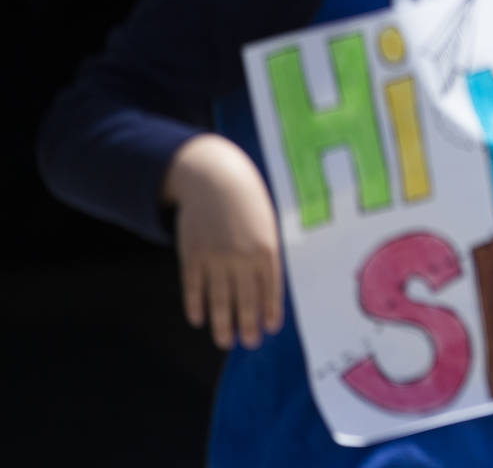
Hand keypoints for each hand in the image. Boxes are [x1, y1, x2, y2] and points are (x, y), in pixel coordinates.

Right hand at [162, 134, 283, 349]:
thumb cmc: (247, 202)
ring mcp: (215, 257)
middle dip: (248, 325)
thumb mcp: (266, 223)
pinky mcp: (192, 254)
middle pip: (245, 300)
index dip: (270, 311)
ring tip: (225, 341)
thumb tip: (267, 288)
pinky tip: (198, 319)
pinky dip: (196, 305)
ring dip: (222, 324)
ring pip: (218, 300)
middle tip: (250, 343)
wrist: (215, 179)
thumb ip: (267, 254)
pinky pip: (194, 287)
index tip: (270, 329)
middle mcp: (242, 256)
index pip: (270, 289)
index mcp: (266, 248)